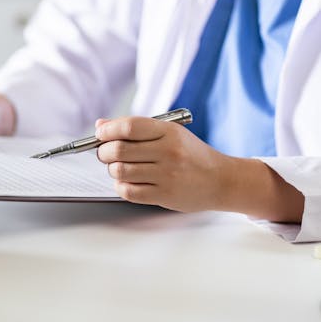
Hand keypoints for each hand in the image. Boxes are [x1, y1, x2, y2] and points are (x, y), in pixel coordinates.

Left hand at [95, 116, 303, 221]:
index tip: (100, 134)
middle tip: (105, 153)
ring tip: (120, 167)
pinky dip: (121, 186)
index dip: (107, 131)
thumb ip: (135, 128)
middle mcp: (168, 152)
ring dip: (112, 170)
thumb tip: (100, 126)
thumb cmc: (190, 154)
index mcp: (169, 132)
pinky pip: (128, 191)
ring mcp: (167, 175)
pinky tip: (128, 182)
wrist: (221, 180)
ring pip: (120, 171)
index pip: (128, 127)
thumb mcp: (169, 133)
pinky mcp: (164, 195)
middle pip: (118, 150)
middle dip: (103, 152)